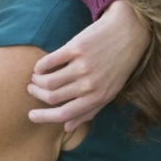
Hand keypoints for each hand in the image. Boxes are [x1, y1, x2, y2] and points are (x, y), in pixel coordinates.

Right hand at [27, 0, 150, 130]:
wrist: (129, 31)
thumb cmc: (118, 65)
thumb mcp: (110, 91)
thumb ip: (89, 111)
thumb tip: (67, 128)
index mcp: (98, 97)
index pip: (65, 114)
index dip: (44, 117)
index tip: (31, 115)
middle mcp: (90, 84)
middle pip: (52, 97)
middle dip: (37, 94)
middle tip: (32, 89)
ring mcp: (83, 66)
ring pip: (48, 81)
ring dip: (37, 81)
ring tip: (35, 78)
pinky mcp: (76, 48)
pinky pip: (49, 61)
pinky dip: (40, 66)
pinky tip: (39, 66)